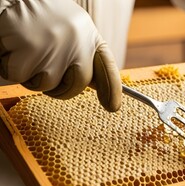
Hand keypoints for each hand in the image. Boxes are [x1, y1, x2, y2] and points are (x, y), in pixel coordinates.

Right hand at [0, 0, 121, 111]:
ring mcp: (56, 43)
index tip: (113, 106)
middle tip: (41, 72)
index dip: (112, 89)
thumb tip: (97, 86)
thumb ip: (81, 57)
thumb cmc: (37, 19)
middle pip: (77, 84)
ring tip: (25, 49)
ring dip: (30, 75)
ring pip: (46, 84)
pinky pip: (20, 76)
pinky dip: (10, 67)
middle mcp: (78, 38)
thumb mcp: (68, 33)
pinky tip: (12, 47)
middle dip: (58, 88)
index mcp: (89, 35)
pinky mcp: (31, 47)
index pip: (106, 66)